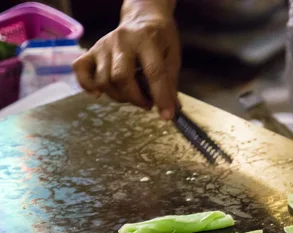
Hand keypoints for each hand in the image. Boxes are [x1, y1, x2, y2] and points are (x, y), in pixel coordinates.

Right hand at [73, 0, 179, 119]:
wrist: (142, 18)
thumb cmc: (160, 39)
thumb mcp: (173, 56)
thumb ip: (171, 83)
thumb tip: (171, 111)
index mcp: (147, 40)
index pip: (153, 72)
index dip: (161, 96)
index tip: (167, 115)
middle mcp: (122, 41)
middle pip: (121, 77)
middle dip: (135, 98)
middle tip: (147, 104)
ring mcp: (103, 45)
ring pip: (103, 80)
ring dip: (118, 96)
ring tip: (132, 96)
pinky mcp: (91, 51)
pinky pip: (80, 70)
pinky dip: (87, 85)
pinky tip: (99, 92)